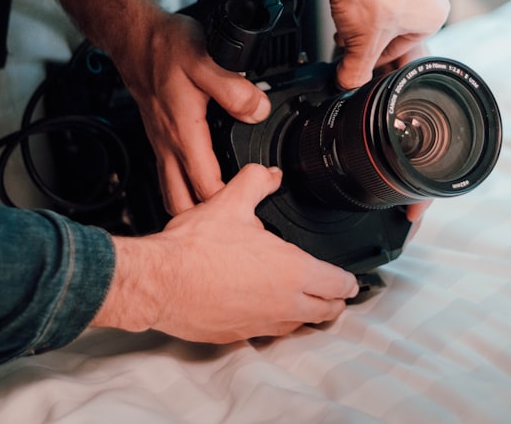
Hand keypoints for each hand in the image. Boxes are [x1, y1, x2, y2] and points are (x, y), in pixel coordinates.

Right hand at [92, 164, 359, 342]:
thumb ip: (256, 182)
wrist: (159, 282)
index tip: (352, 281)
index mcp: (292, 272)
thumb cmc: (194, 249)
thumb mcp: (231, 202)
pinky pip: (266, 333)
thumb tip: (269, 174)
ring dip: (306, 315)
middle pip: (325, 312)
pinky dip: (272, 323)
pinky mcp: (236, 335)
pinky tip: (264, 309)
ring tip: (306, 303)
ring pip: (297, 326)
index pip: (338, 284)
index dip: (349, 281)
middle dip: (334, 302)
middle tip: (336, 294)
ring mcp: (260, 324)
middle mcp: (283, 304)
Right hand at [112, 9, 270, 213]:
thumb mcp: (206, 61)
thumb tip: (258, 111)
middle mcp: (170, 145)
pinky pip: (172, 177)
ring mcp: (163, 144)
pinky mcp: (161, 138)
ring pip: (175, 194)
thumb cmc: (165, 48)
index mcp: (184, 134)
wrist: (135, 38)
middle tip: (243, 219)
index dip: (235, 202)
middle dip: (212, 220)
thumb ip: (234, 90)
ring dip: (197, 209)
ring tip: (227, 212)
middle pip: (185, 204)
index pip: (207, 188)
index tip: (262, 198)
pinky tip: (206, 187)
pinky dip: (188, 191)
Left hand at [310, 0, 449, 90]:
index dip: (371, 57)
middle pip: (393, 21)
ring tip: (345, 11)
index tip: (355, 60)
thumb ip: (356, 71)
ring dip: (367, 6)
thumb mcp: (360, 43)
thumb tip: (349, 84)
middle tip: (345, 39)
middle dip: (367, 32)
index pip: (399, 48)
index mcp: (433, 15)